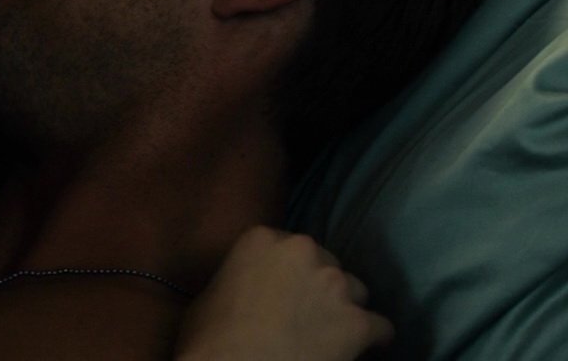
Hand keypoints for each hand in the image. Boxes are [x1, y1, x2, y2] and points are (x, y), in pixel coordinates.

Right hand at [175, 226, 392, 360]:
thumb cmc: (209, 338)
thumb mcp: (210, 294)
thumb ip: (239, 278)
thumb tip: (248, 291)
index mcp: (262, 240)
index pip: (287, 247)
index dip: (286, 273)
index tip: (280, 292)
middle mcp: (304, 251)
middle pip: (326, 265)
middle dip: (318, 288)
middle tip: (302, 315)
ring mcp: (335, 286)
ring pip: (356, 292)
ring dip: (343, 309)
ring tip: (327, 334)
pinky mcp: (357, 322)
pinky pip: (381, 327)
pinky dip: (371, 339)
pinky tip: (354, 351)